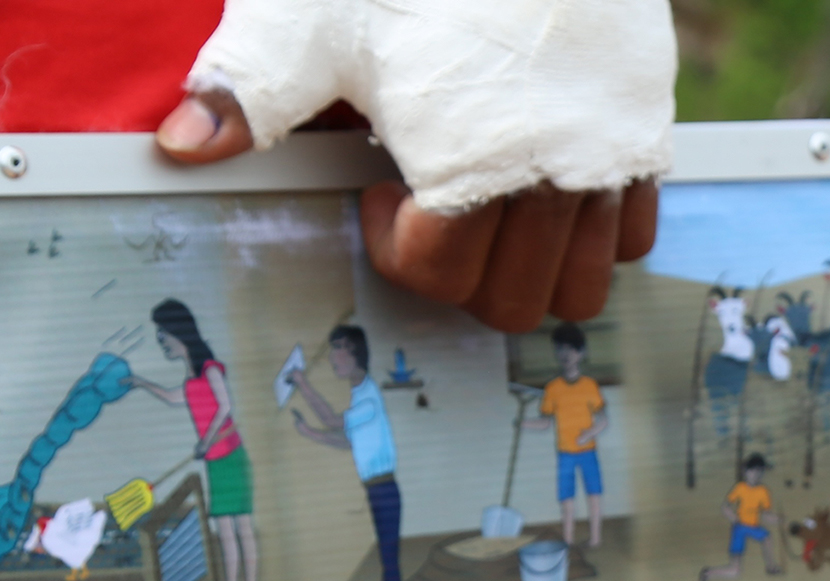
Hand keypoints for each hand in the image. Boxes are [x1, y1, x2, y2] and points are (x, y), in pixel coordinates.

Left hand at [157, 90, 661, 334]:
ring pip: (579, 287)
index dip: (395, 244)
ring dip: (529, 265)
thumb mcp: (311, 17)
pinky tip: (544, 174)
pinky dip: (590, 228)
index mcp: (463, 163)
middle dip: (464, 272)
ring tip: (490, 199)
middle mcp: (545, 176)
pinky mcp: (645, 134)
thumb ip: (250, 90)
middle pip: (514, 303)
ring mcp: (604, 160)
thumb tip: (184, 147)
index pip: (438, 277)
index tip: (381, 189)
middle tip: (436, 208)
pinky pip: (632, 233)